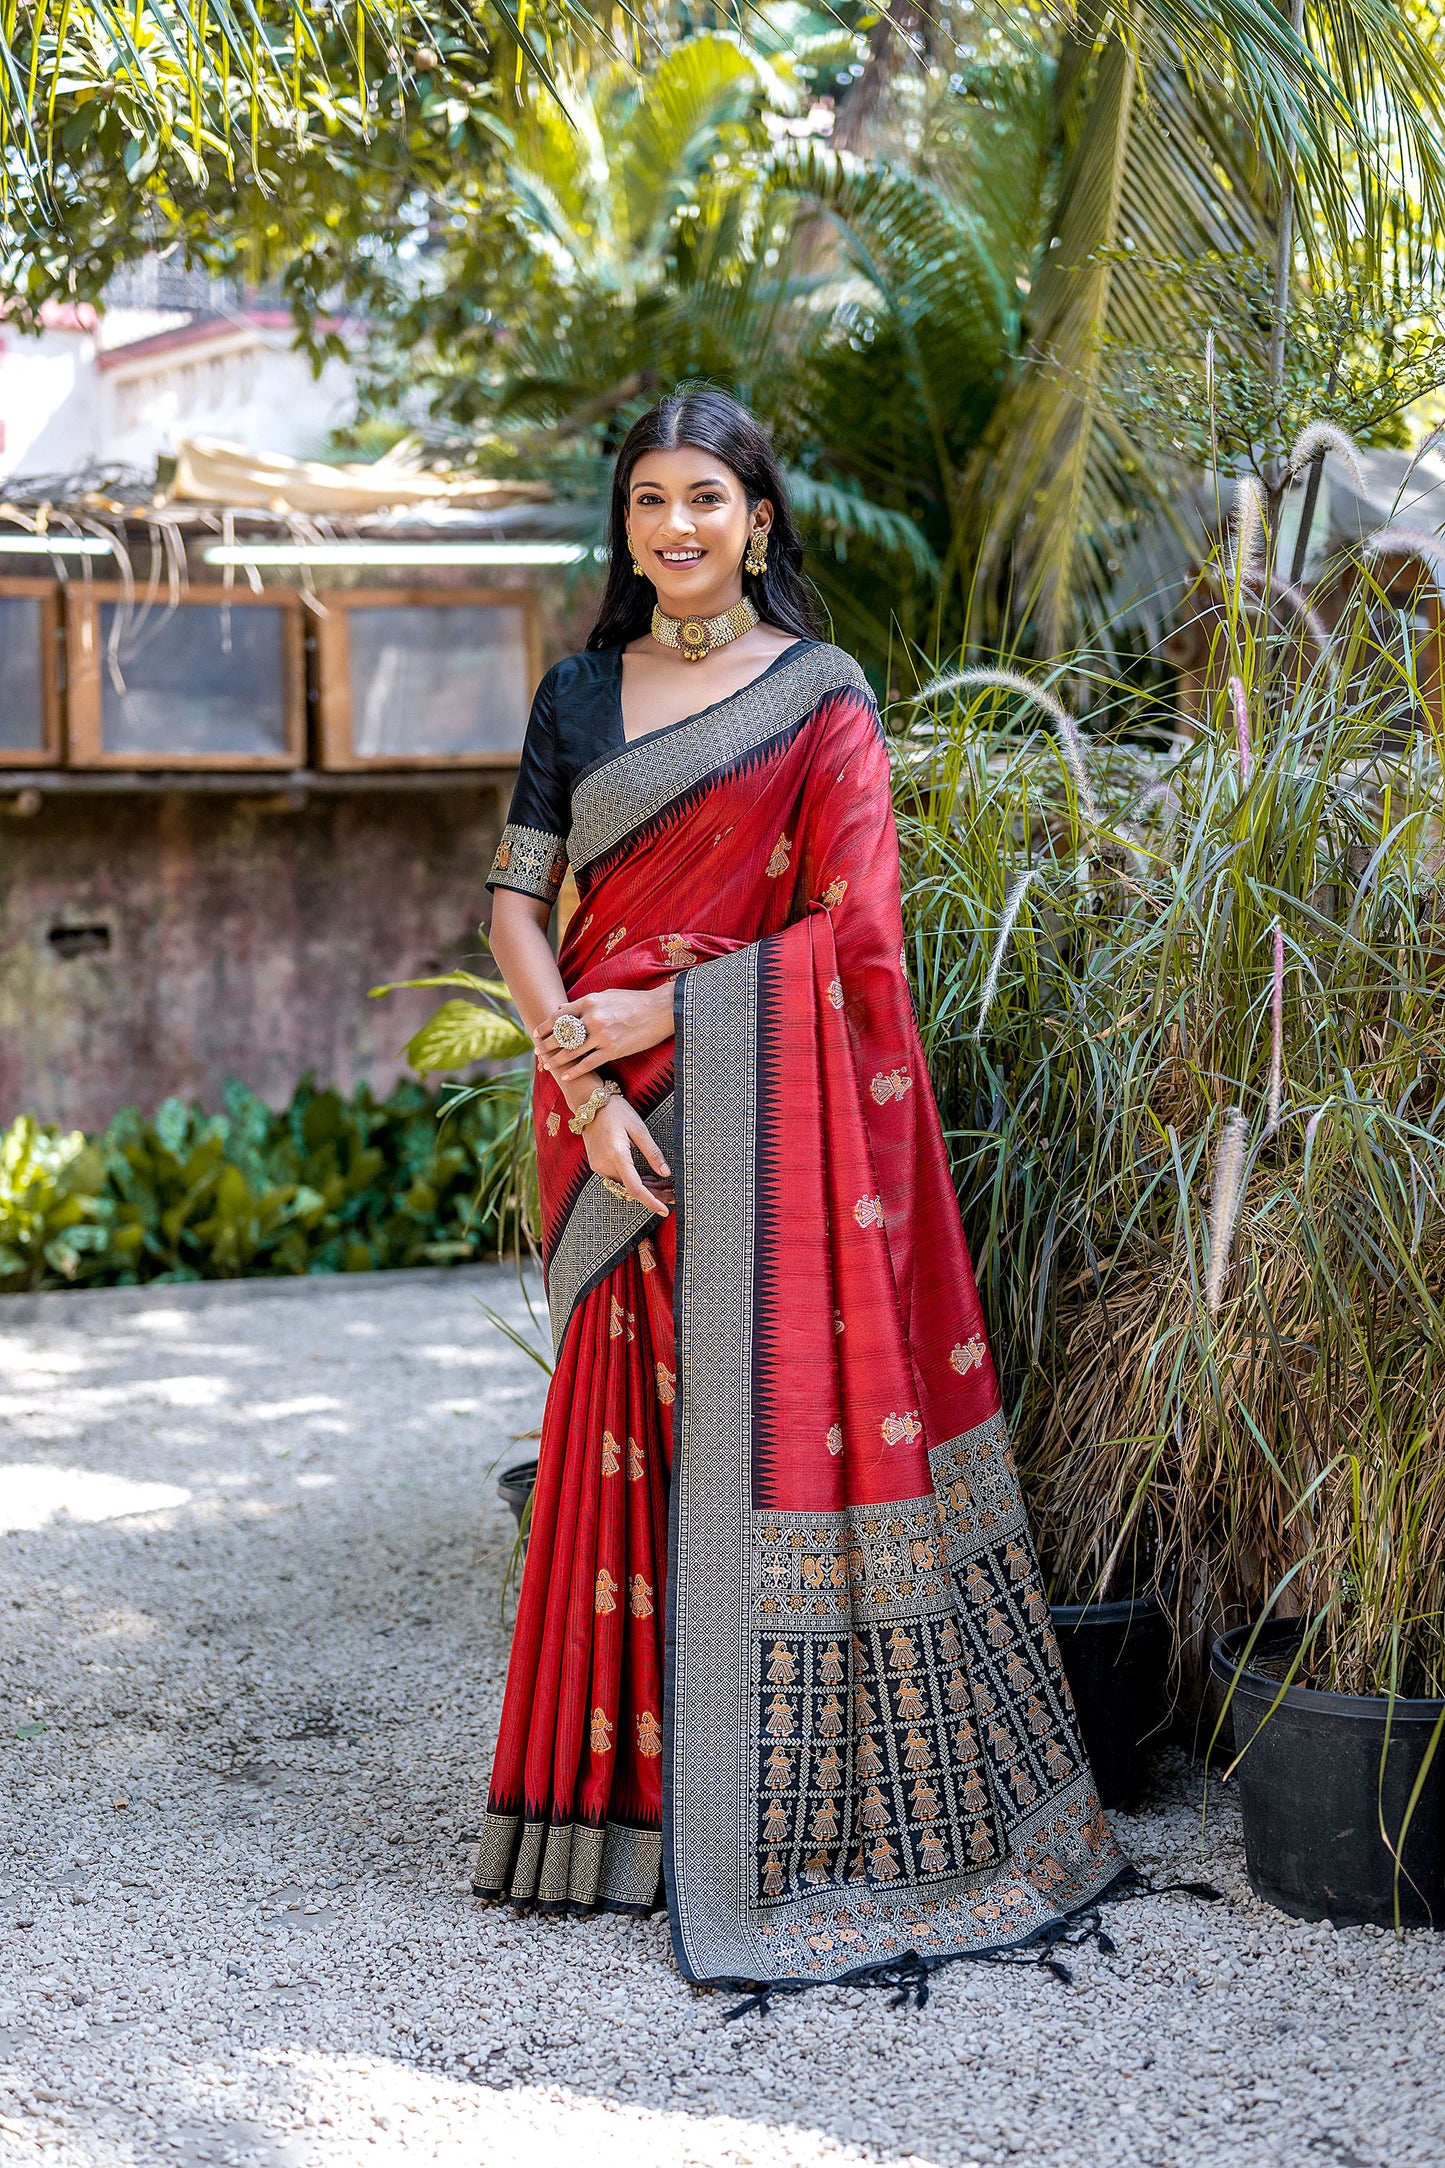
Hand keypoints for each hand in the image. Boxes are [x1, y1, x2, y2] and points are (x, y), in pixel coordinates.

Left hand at [535, 984, 674, 1085]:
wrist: (661, 1010)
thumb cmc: (635, 1001)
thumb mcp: (607, 994)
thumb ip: (584, 1002)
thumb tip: (561, 1008)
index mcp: (590, 1002)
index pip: (559, 1016)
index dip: (545, 1026)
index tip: (536, 1033)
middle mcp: (592, 1018)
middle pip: (561, 1035)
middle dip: (546, 1045)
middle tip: (537, 1053)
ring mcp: (602, 1036)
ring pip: (571, 1051)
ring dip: (556, 1060)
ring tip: (546, 1066)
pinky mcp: (613, 1050)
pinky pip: (588, 1063)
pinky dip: (575, 1071)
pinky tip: (565, 1076)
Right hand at [583, 1095, 673, 1215]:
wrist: (589, 1102)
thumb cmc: (616, 1111)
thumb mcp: (639, 1129)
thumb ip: (653, 1152)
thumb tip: (666, 1173)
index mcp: (617, 1155)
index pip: (634, 1188)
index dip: (650, 1201)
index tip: (664, 1210)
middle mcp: (604, 1164)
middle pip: (631, 1189)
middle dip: (653, 1195)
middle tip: (673, 1196)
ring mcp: (598, 1165)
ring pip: (625, 1186)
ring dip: (645, 1188)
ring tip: (666, 1187)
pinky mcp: (597, 1163)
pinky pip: (617, 1178)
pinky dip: (633, 1181)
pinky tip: (650, 1179)